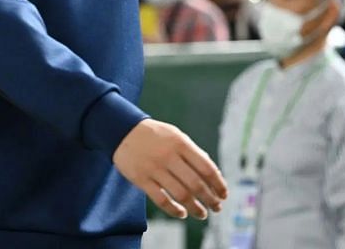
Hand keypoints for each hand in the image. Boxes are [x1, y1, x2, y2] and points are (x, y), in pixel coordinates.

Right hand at [112, 118, 226, 219]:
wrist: (121, 130)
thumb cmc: (154, 135)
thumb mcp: (176, 136)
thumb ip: (194, 153)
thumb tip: (215, 175)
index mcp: (180, 144)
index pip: (206, 168)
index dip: (218, 184)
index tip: (223, 194)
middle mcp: (168, 156)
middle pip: (195, 184)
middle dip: (210, 199)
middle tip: (216, 207)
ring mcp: (153, 168)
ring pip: (180, 194)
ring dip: (195, 208)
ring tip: (202, 214)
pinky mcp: (140, 179)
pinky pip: (160, 199)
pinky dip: (174, 210)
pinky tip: (182, 214)